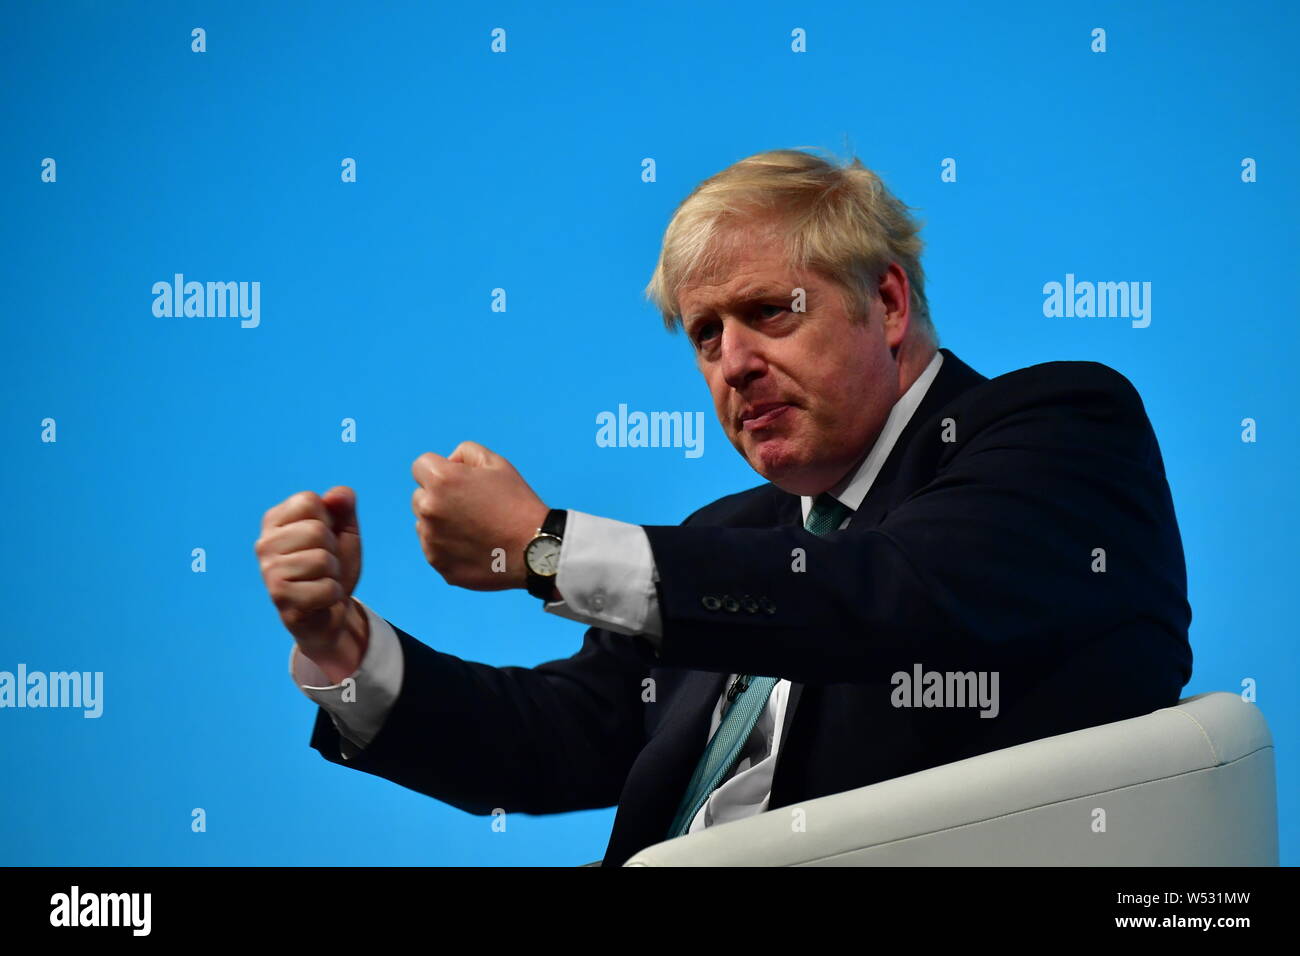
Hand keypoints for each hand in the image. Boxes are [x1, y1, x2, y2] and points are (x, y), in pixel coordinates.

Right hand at [255, 487, 368, 679]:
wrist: (332, 611)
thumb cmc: (332, 567)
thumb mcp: (344, 531)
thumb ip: (343, 507)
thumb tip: (340, 494)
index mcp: (275, 521)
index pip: (309, 500)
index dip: (328, 520)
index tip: (322, 540)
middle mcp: (264, 544)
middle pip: (317, 530)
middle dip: (332, 550)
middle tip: (323, 565)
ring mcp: (268, 572)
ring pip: (322, 560)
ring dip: (333, 574)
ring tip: (320, 580)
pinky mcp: (280, 598)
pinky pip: (326, 588)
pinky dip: (333, 594)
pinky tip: (320, 600)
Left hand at [411, 441, 548, 590]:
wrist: (534, 549)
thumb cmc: (517, 503)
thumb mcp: (497, 463)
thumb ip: (465, 452)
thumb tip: (448, 463)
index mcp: (441, 480)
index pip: (420, 466)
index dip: (441, 470)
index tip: (460, 482)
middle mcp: (429, 509)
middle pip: (419, 497)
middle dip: (438, 497)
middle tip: (470, 507)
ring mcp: (431, 540)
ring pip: (424, 525)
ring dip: (440, 523)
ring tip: (474, 529)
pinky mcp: (438, 564)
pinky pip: (434, 549)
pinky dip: (448, 547)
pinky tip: (474, 547)